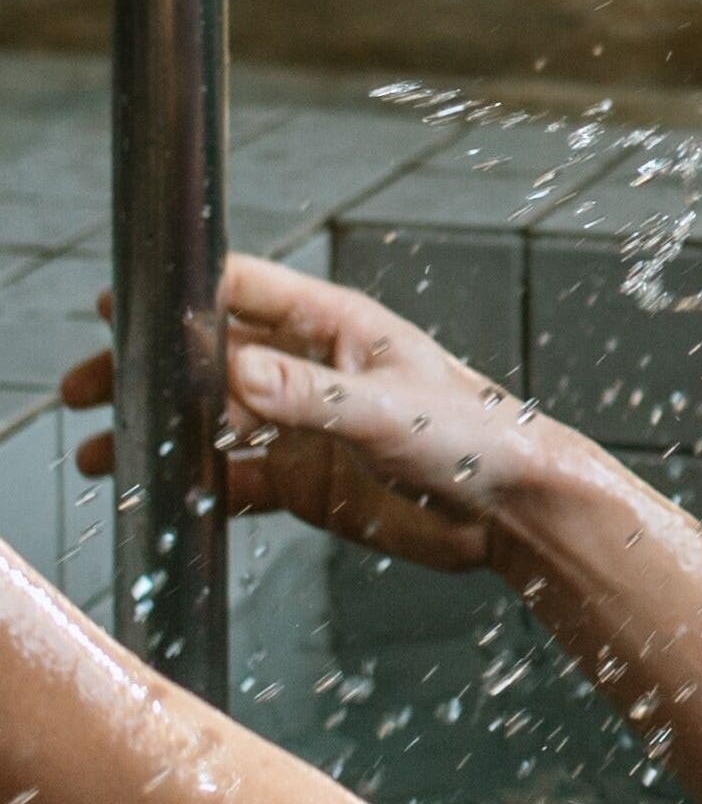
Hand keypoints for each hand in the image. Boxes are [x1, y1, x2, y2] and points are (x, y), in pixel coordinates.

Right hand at [58, 254, 562, 572]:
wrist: (513, 511)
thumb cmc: (478, 437)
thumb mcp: (388, 410)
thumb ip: (309, 394)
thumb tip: (234, 371)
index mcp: (337, 328)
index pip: (244, 292)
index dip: (182, 293)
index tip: (118, 303)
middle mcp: (312, 372)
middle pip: (210, 357)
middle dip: (148, 369)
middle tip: (87, 387)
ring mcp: (305, 426)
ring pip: (211, 420)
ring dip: (160, 432)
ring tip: (102, 451)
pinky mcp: (305, 480)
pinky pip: (233, 477)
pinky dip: (193, 483)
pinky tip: (158, 494)